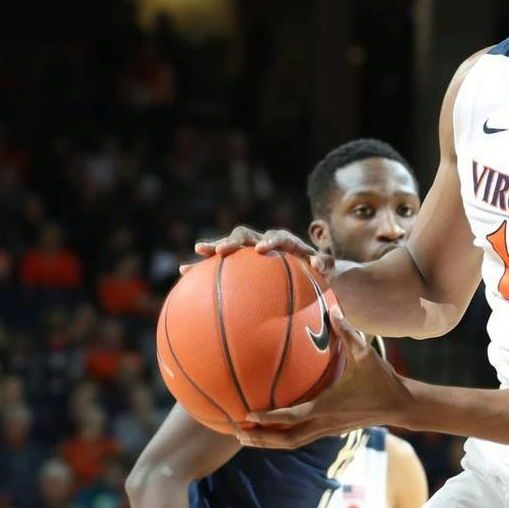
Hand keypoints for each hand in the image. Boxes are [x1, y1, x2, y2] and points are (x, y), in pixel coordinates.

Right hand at [183, 226, 329, 276]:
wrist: (306, 269)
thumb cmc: (317, 271)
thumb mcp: (325, 268)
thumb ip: (325, 264)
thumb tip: (319, 264)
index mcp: (285, 241)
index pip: (277, 237)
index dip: (270, 241)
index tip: (261, 250)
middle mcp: (263, 241)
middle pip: (246, 235)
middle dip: (235, 241)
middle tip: (223, 250)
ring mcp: (248, 250)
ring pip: (229, 244)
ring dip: (214, 246)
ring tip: (199, 251)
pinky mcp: (238, 261)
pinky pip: (218, 262)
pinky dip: (202, 265)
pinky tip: (183, 272)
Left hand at [237, 307, 410, 449]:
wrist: (401, 405)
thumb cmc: (383, 379)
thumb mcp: (366, 354)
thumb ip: (348, 332)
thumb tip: (333, 308)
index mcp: (327, 407)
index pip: (292, 417)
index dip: (270, 418)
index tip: (248, 415)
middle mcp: (324, 423)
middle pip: (286, 440)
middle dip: (261, 439)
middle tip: (236, 433)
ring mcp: (328, 429)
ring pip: (292, 443)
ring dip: (269, 442)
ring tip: (245, 437)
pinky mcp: (331, 429)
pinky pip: (301, 437)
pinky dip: (283, 436)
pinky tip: (271, 428)